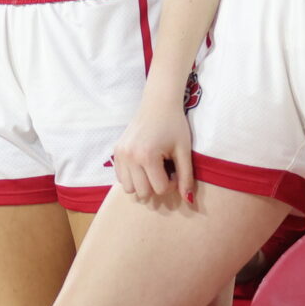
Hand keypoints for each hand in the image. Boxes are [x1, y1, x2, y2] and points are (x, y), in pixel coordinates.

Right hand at [113, 90, 195, 204]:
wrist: (157, 104)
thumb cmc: (174, 125)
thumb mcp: (183, 151)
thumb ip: (186, 177)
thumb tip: (188, 201)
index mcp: (147, 156)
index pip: (159, 189)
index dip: (171, 184)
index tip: (175, 170)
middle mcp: (130, 157)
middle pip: (142, 192)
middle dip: (156, 186)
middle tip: (164, 171)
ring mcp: (120, 154)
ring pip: (128, 188)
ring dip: (142, 184)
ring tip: (152, 170)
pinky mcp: (116, 152)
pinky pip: (120, 177)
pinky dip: (132, 177)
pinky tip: (142, 166)